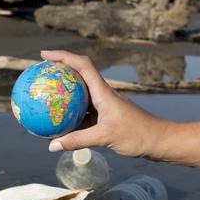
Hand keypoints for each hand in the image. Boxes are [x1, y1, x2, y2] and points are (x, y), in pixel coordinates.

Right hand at [41, 50, 172, 158]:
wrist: (160, 141)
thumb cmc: (137, 135)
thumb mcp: (105, 137)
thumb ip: (78, 140)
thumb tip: (52, 146)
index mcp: (103, 91)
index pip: (81, 65)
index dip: (62, 56)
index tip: (43, 54)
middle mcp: (103, 94)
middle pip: (78, 75)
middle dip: (58, 71)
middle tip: (39, 73)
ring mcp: (104, 106)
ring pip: (79, 95)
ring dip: (63, 94)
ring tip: (43, 97)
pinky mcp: (106, 118)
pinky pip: (82, 113)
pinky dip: (69, 115)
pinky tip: (57, 125)